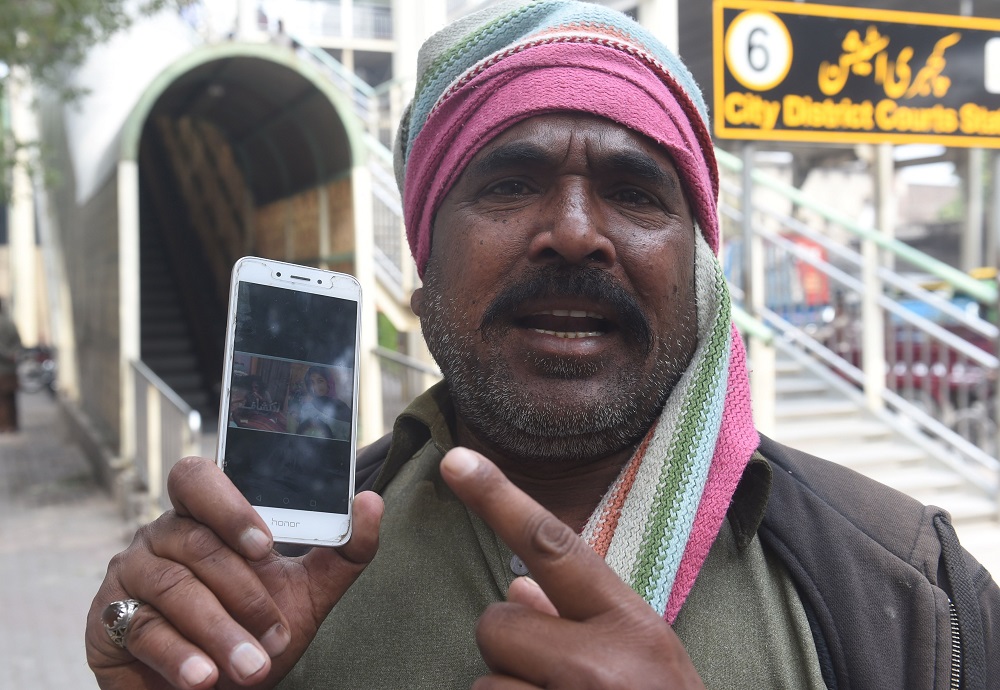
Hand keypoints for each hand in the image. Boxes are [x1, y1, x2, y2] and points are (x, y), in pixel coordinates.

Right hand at [86, 456, 382, 688]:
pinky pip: (141, 630)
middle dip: (242, 593)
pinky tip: (202, 679)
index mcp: (205, 515)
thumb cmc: (261, 629)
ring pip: (172, 589)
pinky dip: (179, 656)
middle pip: (195, 543)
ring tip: (252, 668)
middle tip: (275, 634)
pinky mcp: (106, 619)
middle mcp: (161, 534)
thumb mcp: (310, 592)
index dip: (228, 506)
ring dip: (218, 632)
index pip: (197, 478)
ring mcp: (128, 574)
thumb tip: (371, 501)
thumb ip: (344, 549)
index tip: (265, 545)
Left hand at [440, 448, 704, 689]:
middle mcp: (598, 665)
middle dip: (510, 648)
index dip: (499, 497)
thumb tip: (515, 582)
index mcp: (629, 624)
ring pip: (482, 685)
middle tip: (551, 678)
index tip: (455, 459)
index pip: (552, 544)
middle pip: (495, 623)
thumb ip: (580, 616)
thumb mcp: (641, 656)